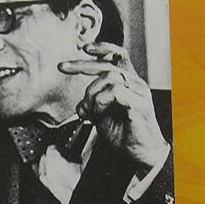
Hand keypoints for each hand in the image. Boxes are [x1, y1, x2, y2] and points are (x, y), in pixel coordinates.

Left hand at [58, 42, 168, 169]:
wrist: (141, 155)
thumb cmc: (126, 136)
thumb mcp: (103, 118)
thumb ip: (92, 106)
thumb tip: (80, 103)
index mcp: (129, 84)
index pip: (118, 55)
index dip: (102, 48)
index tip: (84, 48)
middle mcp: (136, 84)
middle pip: (107, 64)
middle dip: (81, 64)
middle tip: (63, 67)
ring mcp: (139, 92)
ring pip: (108, 77)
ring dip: (92, 95)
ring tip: (92, 112)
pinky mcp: (139, 103)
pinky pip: (115, 92)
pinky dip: (101, 102)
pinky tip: (99, 113)